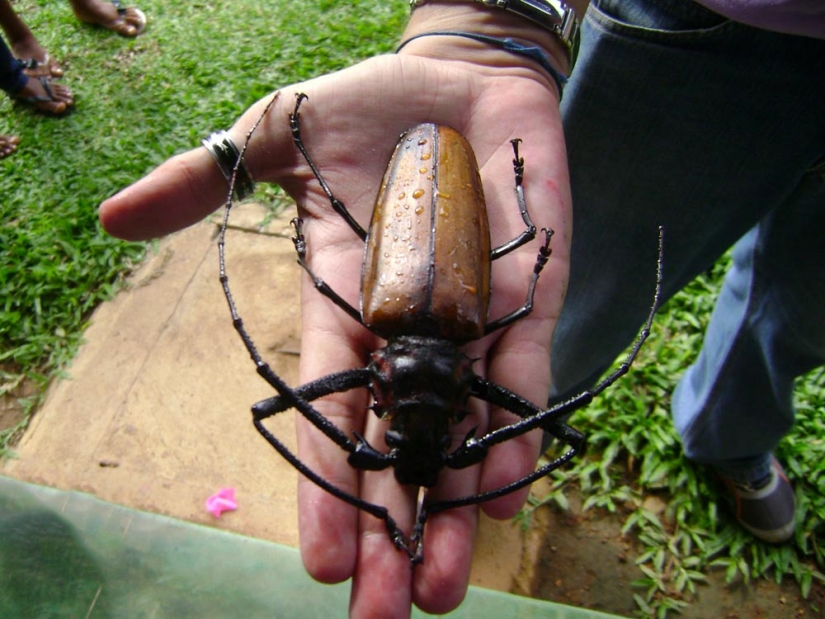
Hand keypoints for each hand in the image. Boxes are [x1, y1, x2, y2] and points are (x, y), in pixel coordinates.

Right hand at [99, 6, 572, 617]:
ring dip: (453, 503)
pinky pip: (523, 372)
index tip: (321, 561)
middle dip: (390, 522)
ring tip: (445, 584)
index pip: (330, 409)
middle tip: (388, 608)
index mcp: (343, 302)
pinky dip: (517, 429)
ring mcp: (470, 317)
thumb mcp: (277, 137)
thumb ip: (206, 181)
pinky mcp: (528, 294)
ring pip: (462, 426)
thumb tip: (113, 220)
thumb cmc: (368, 106)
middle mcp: (406, 328)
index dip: (325, 482)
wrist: (459, 76)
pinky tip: (505, 497)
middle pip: (395, 440)